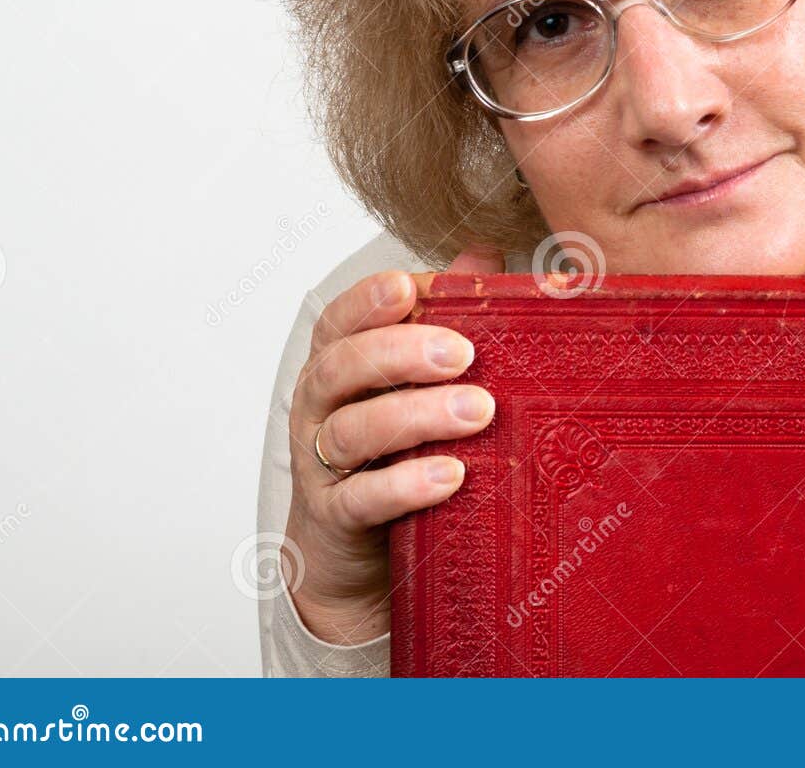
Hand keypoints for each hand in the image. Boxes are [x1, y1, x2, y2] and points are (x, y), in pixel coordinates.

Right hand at [282, 246, 503, 644]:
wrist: (351, 551)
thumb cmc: (389, 448)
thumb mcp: (415, 379)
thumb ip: (445, 314)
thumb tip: (485, 252)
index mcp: (336, 363)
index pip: (340, 322)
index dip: (367, 301)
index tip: (408, 286)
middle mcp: (319, 408)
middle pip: (342, 367)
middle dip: (401, 354)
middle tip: (464, 355)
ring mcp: (322, 465)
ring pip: (353, 431)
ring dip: (416, 417)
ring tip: (477, 412)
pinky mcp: (337, 519)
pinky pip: (363, 498)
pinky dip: (404, 485)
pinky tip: (450, 476)